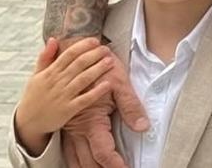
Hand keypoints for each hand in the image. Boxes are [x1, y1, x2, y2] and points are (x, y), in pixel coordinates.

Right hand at [13, 38, 114, 155]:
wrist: (27, 122)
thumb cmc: (33, 97)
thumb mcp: (36, 75)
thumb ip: (45, 57)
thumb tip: (53, 39)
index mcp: (50, 72)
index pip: (69, 54)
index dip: (83, 46)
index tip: (95, 41)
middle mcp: (57, 83)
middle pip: (79, 64)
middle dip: (95, 54)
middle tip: (106, 49)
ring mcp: (63, 96)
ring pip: (84, 79)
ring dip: (98, 69)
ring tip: (110, 61)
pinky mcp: (68, 110)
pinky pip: (85, 99)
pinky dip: (97, 91)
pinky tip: (108, 84)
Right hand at [60, 49, 146, 167]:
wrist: (77, 54)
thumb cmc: (99, 66)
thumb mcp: (118, 83)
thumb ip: (131, 107)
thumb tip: (143, 127)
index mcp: (90, 122)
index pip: (104, 152)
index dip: (115, 165)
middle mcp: (77, 130)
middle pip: (88, 162)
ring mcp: (70, 129)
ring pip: (76, 159)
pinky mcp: (68, 126)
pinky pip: (70, 150)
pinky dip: (77, 160)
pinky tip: (85, 165)